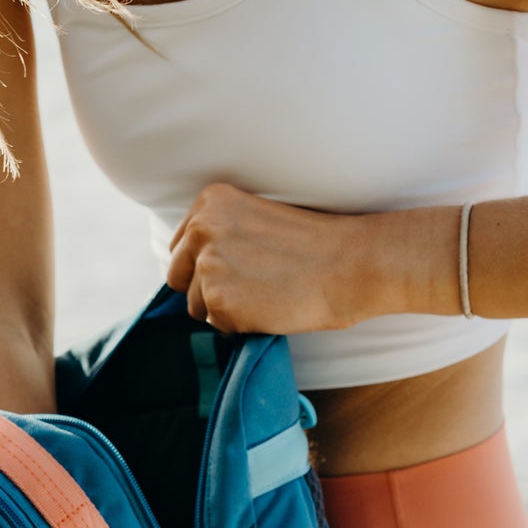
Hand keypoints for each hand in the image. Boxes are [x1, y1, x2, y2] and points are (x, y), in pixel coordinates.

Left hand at [165, 182, 373, 335]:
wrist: (349, 264)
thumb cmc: (314, 244)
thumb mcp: (255, 219)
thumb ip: (220, 235)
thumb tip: (193, 271)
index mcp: (210, 201)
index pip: (181, 247)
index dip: (207, 265)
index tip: (241, 267)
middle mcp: (200, 228)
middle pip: (178, 276)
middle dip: (206, 289)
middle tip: (250, 287)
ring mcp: (208, 265)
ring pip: (196, 306)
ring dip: (225, 309)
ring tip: (265, 294)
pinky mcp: (219, 301)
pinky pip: (218, 326)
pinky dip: (241, 325)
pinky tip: (269, 308)